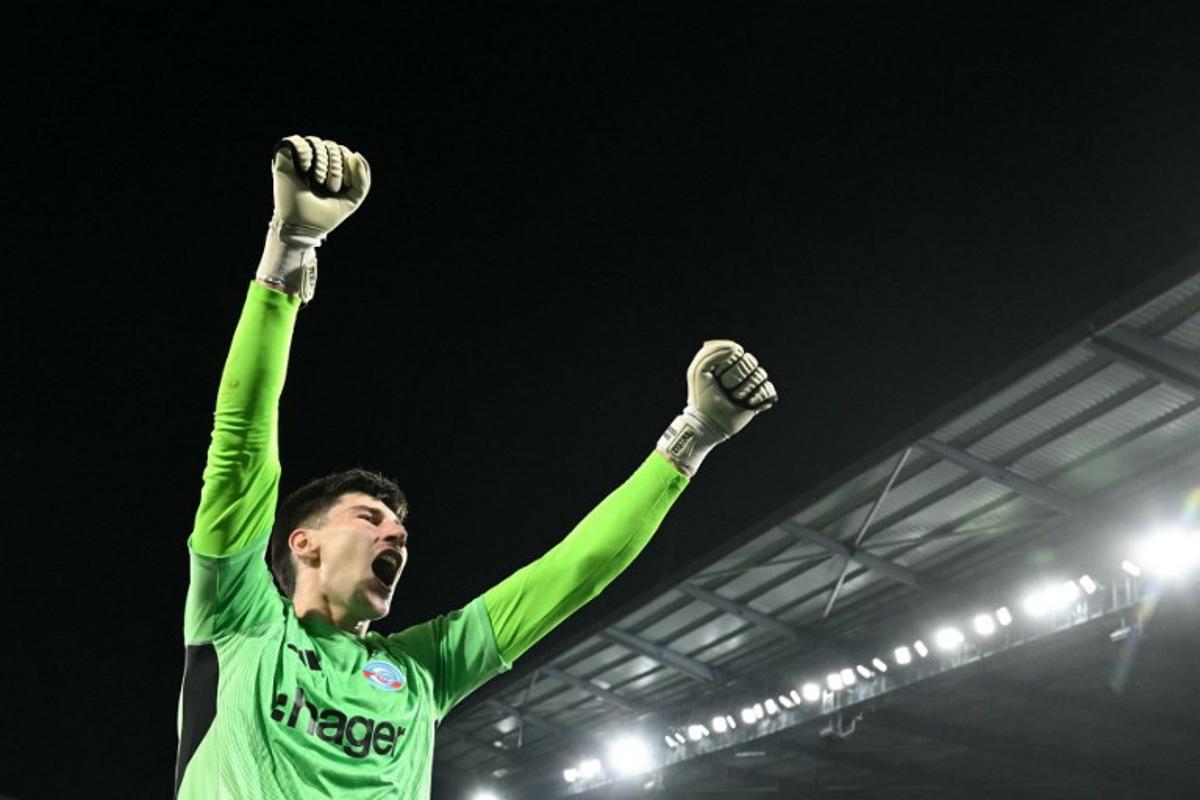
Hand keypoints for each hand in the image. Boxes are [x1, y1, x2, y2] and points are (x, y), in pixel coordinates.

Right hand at [269, 134, 370, 241]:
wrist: (301, 226)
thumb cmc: (325, 216)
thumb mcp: (352, 199)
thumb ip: (362, 180)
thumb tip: (355, 154)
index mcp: (331, 168)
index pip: (343, 151)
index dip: (346, 165)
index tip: (341, 187)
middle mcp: (316, 161)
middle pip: (331, 146)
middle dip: (335, 166)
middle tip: (330, 187)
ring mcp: (300, 160)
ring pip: (315, 141)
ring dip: (321, 161)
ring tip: (317, 180)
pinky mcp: (284, 160)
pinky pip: (296, 141)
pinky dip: (304, 152)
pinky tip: (304, 168)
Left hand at [657, 339, 777, 475]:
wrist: (708, 422)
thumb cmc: (701, 397)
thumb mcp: (698, 370)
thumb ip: (711, 352)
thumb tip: (736, 348)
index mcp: (727, 362)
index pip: (737, 351)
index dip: (727, 363)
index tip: (716, 375)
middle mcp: (741, 371)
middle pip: (751, 361)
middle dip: (736, 377)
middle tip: (726, 389)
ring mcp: (752, 384)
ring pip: (760, 374)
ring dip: (745, 388)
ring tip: (735, 398)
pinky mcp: (760, 398)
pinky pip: (769, 389)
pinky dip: (758, 397)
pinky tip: (747, 404)